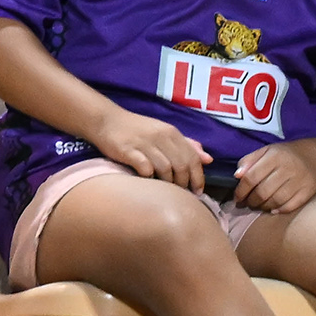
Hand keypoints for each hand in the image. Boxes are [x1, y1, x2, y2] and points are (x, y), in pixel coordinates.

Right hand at [90, 109, 209, 190]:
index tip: (198, 192)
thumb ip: (186, 145)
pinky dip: (149, 178)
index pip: (192, 157)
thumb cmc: (137, 130)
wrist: (106, 121)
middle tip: (181, 194)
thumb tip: (208, 159)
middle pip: (181, 165)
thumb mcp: (164, 133)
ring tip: (165, 191)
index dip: (198, 177)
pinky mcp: (128, 151)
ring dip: (167, 183)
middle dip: (184, 183)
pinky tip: (148, 183)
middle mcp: (161, 136)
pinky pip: (145, 168)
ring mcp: (144, 143)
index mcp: (171, 132)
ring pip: (165, 168)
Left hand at [225, 142, 315, 214]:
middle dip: (251, 201)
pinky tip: (273, 209)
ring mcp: (299, 181)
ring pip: (275, 201)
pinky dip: (279, 210)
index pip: (252, 177)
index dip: (241, 190)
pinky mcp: (308, 191)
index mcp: (274, 156)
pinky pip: (290, 206)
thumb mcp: (266, 151)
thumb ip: (249, 160)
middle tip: (247, 204)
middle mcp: (287, 168)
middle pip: (263, 192)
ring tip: (259, 206)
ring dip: (263, 207)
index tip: (237, 198)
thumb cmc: (285, 155)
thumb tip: (237, 176)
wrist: (315, 157)